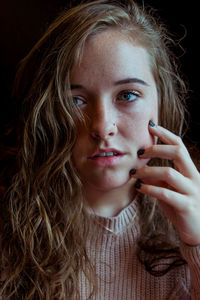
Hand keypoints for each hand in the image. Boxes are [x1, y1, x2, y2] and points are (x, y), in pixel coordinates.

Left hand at [131, 121, 199, 245]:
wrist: (199, 232)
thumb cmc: (183, 208)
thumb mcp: (171, 191)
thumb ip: (159, 181)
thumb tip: (142, 172)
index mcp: (190, 171)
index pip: (179, 146)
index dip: (165, 134)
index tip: (150, 126)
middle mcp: (194, 178)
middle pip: (178, 152)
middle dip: (157, 148)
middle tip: (140, 152)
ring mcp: (192, 192)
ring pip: (169, 173)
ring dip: (148, 171)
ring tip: (135, 173)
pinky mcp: (187, 206)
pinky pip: (166, 194)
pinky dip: (149, 189)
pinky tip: (139, 188)